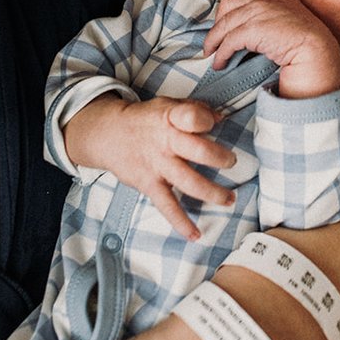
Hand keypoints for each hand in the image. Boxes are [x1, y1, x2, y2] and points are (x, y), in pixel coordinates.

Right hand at [65, 94, 236, 239]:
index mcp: (171, 117)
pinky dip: (181, 222)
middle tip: (231, 162)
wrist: (108, 135)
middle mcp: (166, 142)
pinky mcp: (149, 185)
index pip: (191, 116)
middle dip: (220, 158)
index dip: (205, 120)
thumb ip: (195, 110)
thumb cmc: (146, 120)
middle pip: (198, 150)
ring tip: (229, 199)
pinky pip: (167, 206)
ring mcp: (158, 165)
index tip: (215, 124)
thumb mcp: (168, 106)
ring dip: (212, 192)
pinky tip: (196, 234)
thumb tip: (220, 118)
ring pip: (189, 182)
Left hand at [204, 0, 339, 99]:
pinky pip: (229, 41)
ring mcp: (257, 10)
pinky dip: (221, 54)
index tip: (223, 16)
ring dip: (213, 42)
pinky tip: (220, 63)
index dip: (227, 1)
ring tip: (210, 54)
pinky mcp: (253, 28)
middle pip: (227, 4)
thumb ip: (266, 5)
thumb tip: (241, 17)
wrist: (315, 47)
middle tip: (214, 38)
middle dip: (217, 22)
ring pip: (224, 25)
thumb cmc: (301, 33)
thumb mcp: (283, 9)